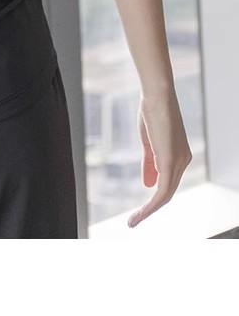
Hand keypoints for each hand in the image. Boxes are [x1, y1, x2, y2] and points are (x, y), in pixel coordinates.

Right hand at [128, 87, 191, 227]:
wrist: (157, 94)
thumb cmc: (152, 111)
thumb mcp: (149, 142)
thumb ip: (150, 164)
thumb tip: (147, 185)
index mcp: (179, 155)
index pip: (168, 182)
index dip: (154, 196)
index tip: (140, 208)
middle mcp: (183, 160)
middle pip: (167, 192)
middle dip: (150, 209)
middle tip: (134, 221)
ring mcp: (178, 161)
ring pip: (165, 195)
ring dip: (148, 211)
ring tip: (133, 221)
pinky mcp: (170, 161)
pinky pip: (162, 190)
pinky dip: (151, 204)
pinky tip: (141, 212)